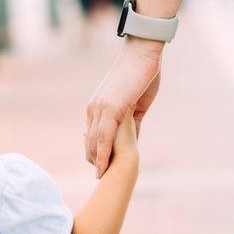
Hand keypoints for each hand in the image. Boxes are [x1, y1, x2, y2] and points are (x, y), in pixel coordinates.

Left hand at [86, 36, 161, 176]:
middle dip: (93, 160)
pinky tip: (104, 166)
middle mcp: (95, 108)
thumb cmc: (142, 75)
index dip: (95, 152)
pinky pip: (104, 136)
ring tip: (100, 179)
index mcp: (99, 106)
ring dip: (97, 161)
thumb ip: (133, 124)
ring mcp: (101, 108)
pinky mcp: (111, 108)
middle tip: (99, 179)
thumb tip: (134, 138)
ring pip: (95, 141)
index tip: (98, 167)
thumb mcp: (137, 105)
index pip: (93, 134)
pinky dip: (103, 153)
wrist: (143, 53)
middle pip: (90, 141)